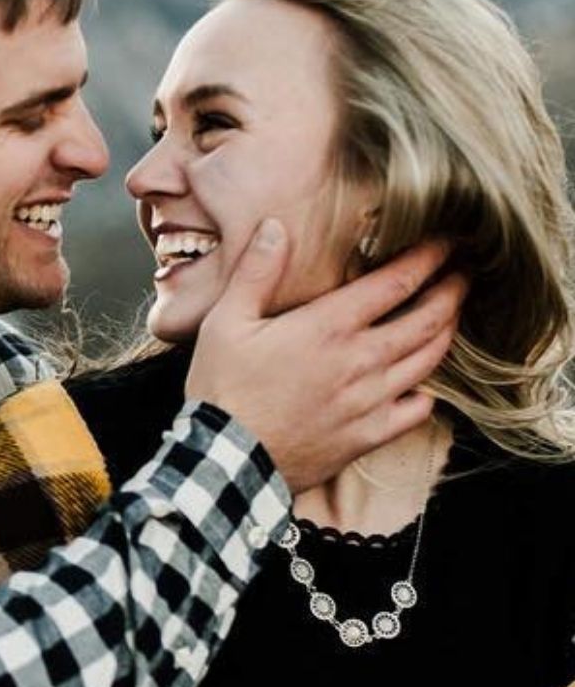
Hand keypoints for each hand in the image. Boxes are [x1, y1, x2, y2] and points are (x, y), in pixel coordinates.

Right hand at [185, 218, 465, 492]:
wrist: (226, 460)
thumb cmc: (222, 389)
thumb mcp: (226, 322)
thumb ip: (256, 272)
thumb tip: (274, 227)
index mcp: (329, 327)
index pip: (397, 283)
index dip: (429, 258)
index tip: (447, 243)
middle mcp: (360, 361)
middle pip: (428, 319)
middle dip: (452, 291)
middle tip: (463, 275)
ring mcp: (370, 401)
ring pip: (429, 361)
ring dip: (446, 333)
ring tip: (451, 317)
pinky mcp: (368, 436)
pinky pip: (417, 412)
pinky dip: (428, 393)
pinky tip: (423, 384)